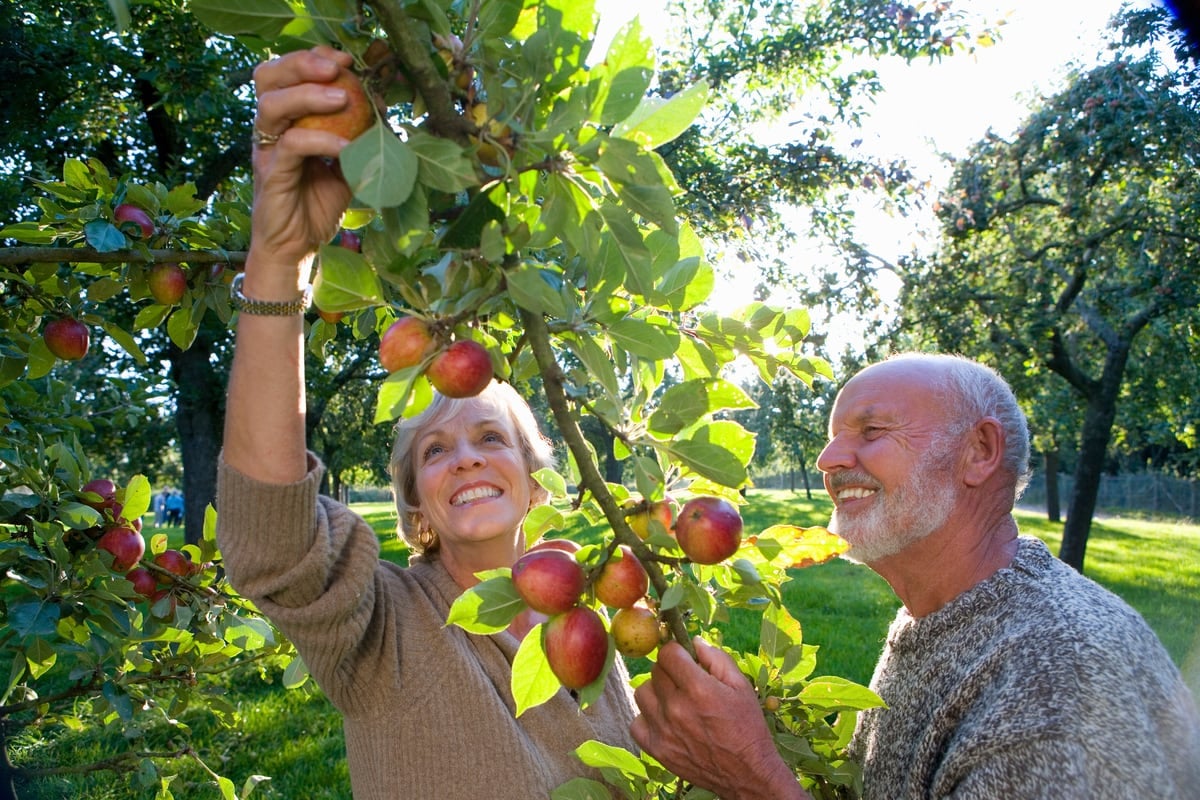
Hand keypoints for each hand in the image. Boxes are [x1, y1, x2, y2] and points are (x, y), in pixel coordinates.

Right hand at [248, 46, 356, 286]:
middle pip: (269, 77)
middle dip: (303, 63)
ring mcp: (266, 149)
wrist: (298, 247)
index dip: (312, 59)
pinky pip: (291, 146)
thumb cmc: (317, 204)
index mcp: (285, 120)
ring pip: (273, 105)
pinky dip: (321, 140)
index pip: (287, 73)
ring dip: (308, 95)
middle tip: (338, 66)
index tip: (346, 59)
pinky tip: (345, 145)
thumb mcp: (346, 166)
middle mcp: (270, 129)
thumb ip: (358, 139)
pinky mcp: (271, 173)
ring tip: (343, 96)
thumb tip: (384, 111)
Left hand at [630, 638, 810, 799]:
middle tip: (685, 681)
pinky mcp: (656, 749)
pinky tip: (665, 720)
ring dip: (656, 692)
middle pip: (655, 671)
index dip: (676, 651)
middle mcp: (676, 708)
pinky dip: (647, 718)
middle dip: (670, 670)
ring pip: (642, 693)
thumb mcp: (741, 685)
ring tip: (674, 700)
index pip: (667, 654)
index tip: (685, 658)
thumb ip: (716, 657)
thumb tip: (693, 641)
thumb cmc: (747, 726)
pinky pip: (636, 722)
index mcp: (698, 688)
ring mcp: (663, 730)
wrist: (747, 773)